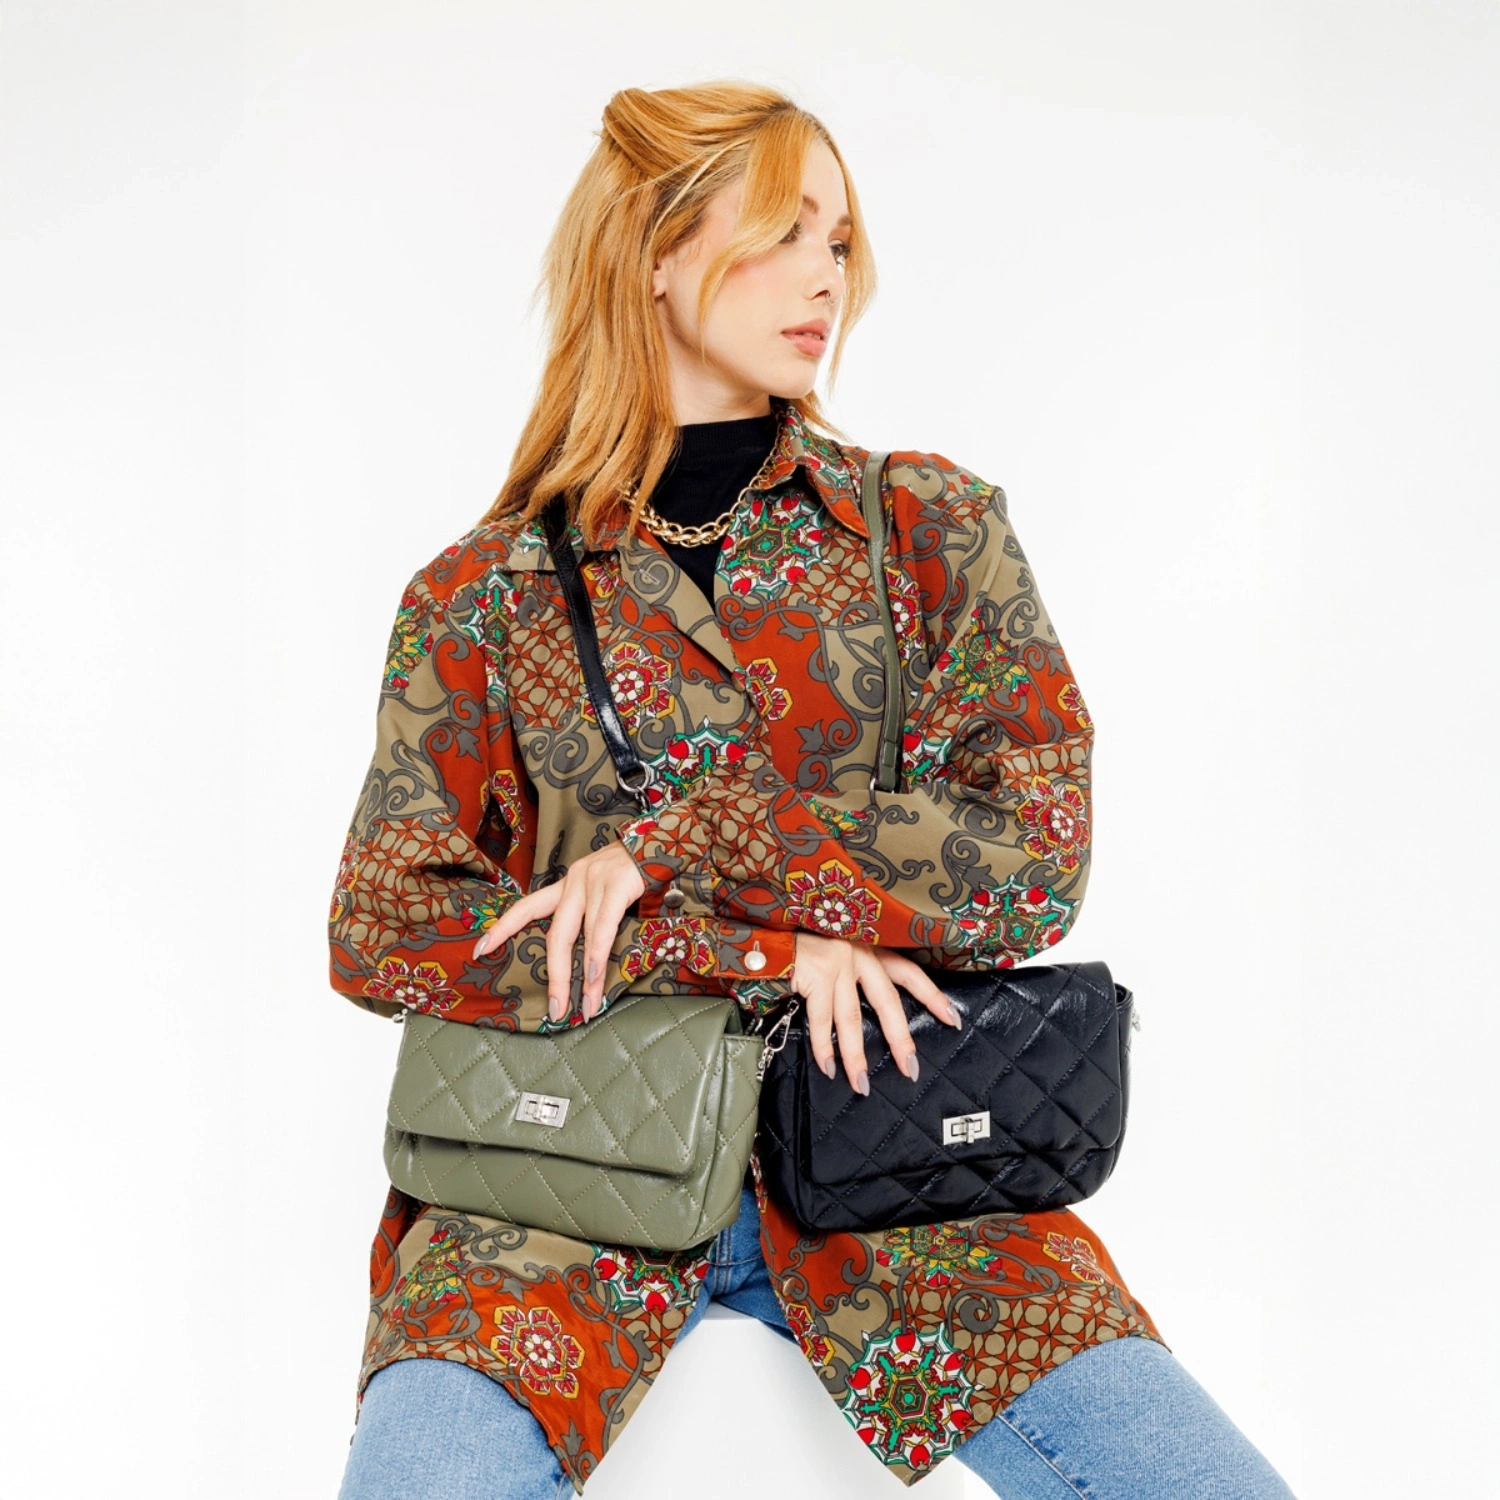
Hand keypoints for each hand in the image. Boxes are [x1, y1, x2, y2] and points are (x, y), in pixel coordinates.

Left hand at [472, 841, 645, 1021]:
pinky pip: (603, 927)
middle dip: (555, 976)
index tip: (481, 950)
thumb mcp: (608, 891)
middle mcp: (576, 880)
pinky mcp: (616, 884)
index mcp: (570, 883)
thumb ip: (596, 918)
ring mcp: (595, 881)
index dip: (503, 928)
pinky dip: (597, 954)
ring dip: (583, 977)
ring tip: (585, 1005)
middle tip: (555, 1009)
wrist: (668, 837)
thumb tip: (590, 961)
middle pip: (555, 935)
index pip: (527, 907)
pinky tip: (595, 977)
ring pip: (580, 937)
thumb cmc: (639, 870)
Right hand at [791, 933, 961, 1095]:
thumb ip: (856, 975)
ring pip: (851, 1018)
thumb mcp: (837, 951)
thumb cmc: (802, 946)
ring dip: (856, 1056)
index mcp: (868, 947)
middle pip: (886, 1001)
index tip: (953, 1020)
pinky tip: (829, 1068)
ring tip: (862, 1084)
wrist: (765, 932)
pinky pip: (821, 1020)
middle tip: (911, 1069)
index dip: (932, 997)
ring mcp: (835, 961)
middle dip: (899, 1039)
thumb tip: (877, 1016)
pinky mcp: (814, 973)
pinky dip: (824, 1048)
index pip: (909, 973)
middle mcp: (857, 952)